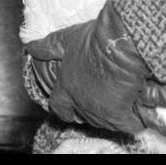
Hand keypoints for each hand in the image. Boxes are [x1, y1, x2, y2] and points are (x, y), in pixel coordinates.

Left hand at [24, 0, 165, 133]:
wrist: (121, 44)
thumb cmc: (93, 39)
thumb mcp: (66, 39)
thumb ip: (47, 47)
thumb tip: (29, 48)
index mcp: (65, 86)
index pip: (57, 105)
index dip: (63, 106)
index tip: (69, 106)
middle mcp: (79, 102)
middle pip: (82, 116)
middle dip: (88, 110)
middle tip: (99, 100)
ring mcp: (99, 112)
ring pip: (103, 123)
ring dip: (109, 115)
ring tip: (118, 102)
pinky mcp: (119, 116)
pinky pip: (127, 125)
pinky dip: (132, 119)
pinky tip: (136, 109)